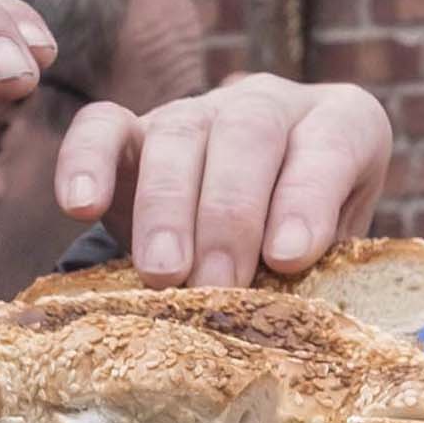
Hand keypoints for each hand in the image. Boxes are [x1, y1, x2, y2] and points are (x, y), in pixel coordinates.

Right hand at [54, 74, 391, 287]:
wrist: (262, 236)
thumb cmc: (313, 255)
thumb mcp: (338, 259)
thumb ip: (323, 271)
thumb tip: (291, 319)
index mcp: (343, 123)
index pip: (331, 144)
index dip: (308, 198)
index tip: (288, 257)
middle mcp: (272, 103)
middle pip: (248, 134)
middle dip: (230, 215)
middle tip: (217, 284)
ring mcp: (201, 110)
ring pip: (179, 135)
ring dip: (168, 209)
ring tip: (163, 276)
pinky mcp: (135, 128)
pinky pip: (104, 127)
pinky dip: (86, 161)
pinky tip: (80, 207)